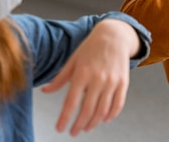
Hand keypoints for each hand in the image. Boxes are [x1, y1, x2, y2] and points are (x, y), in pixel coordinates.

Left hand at [41, 19, 139, 135]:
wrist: (114, 36)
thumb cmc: (91, 47)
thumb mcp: (73, 60)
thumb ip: (60, 78)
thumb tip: (45, 90)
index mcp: (82, 73)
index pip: (71, 102)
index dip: (65, 118)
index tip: (60, 128)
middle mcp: (98, 79)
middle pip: (87, 110)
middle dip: (78, 124)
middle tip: (73, 132)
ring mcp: (112, 82)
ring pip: (102, 110)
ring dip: (93, 122)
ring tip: (86, 128)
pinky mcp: (123, 83)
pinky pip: (117, 104)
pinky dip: (111, 115)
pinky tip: (104, 119)